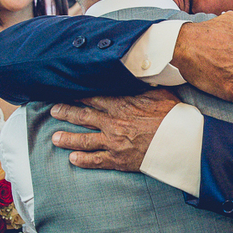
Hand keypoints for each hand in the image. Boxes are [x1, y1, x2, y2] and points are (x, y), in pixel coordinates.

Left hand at [50, 89, 178, 170]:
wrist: (179, 141)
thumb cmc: (172, 116)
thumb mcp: (159, 92)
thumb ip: (144, 84)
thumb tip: (140, 72)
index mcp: (121, 104)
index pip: (93, 97)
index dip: (78, 95)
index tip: (67, 92)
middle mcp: (112, 122)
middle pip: (83, 116)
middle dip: (66, 113)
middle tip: (54, 111)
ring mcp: (113, 142)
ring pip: (84, 139)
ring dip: (68, 138)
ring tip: (55, 138)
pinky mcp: (118, 159)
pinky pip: (95, 160)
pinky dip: (83, 160)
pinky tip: (72, 159)